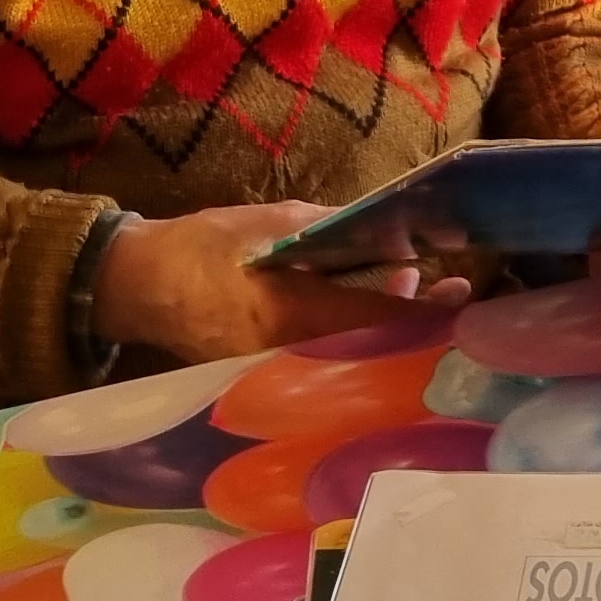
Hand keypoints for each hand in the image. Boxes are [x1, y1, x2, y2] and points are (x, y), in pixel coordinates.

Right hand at [93, 202, 471, 362]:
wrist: (139, 287)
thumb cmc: (204, 248)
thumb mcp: (272, 220)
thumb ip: (335, 230)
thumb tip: (394, 238)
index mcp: (292, 315)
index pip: (378, 324)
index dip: (426, 316)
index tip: (461, 296)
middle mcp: (293, 357)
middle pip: (376, 351)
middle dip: (418, 325)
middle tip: (453, 295)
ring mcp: (281, 375)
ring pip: (357, 360)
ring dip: (390, 328)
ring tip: (410, 283)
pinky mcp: (271, 380)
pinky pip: (331, 364)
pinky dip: (359, 338)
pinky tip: (369, 306)